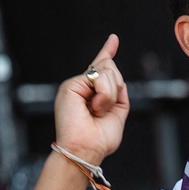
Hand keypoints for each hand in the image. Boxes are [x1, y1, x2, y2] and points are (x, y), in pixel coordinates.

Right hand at [54, 34, 129, 161]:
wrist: (85, 150)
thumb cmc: (99, 139)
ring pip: (108, 71)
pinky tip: (95, 108)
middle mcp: (83, 86)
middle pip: (111, 68)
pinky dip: (104, 94)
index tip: (113, 39)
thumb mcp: (117, 113)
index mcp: (93, 93)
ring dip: (110, 94)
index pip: (101, 68)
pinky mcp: (70, 85)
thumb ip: (118, 94)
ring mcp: (76, 85)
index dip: (107, 52)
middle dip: (115, 88)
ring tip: (98, 111)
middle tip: (103, 110)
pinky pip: (98, 77)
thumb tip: (118, 78)